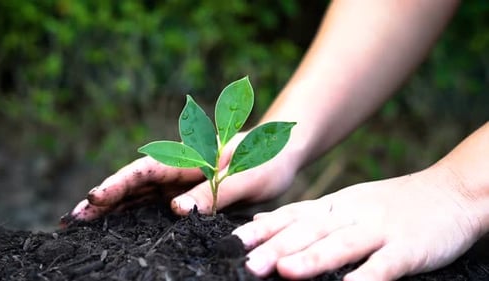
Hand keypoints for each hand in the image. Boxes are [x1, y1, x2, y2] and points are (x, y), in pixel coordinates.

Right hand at [63, 133, 297, 222]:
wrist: (282, 157)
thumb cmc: (267, 161)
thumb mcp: (246, 177)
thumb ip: (214, 192)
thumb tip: (176, 210)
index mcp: (192, 157)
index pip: (148, 170)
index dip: (118, 183)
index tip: (93, 198)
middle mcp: (181, 168)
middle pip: (135, 183)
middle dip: (104, 199)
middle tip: (72, 220)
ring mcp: (183, 181)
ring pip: (141, 195)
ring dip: (113, 209)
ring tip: (83, 225)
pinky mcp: (189, 194)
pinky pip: (156, 204)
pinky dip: (134, 214)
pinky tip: (118, 227)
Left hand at [232, 165, 482, 279]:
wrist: (447, 192)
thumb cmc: (389, 204)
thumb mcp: (344, 204)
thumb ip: (308, 217)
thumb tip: (264, 226)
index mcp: (333, 206)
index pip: (291, 216)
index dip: (263, 229)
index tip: (234, 242)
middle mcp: (350, 215)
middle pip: (309, 231)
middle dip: (277, 247)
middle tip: (248, 263)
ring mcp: (379, 230)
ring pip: (341, 244)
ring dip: (312, 258)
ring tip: (285, 271)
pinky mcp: (407, 249)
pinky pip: (384, 266)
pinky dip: (366, 277)